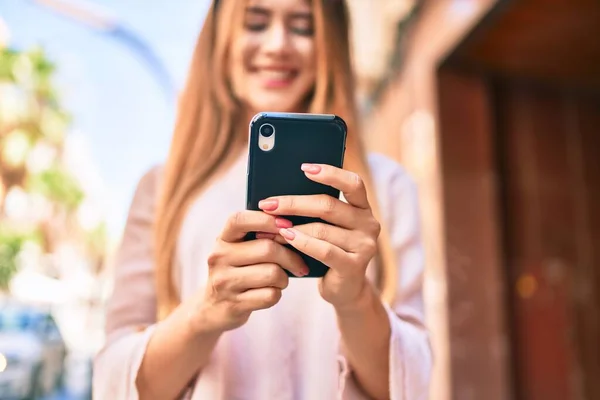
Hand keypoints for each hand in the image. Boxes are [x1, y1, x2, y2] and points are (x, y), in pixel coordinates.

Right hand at [192, 211, 308, 333]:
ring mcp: (225, 282)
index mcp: (222, 239)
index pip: (240, 220)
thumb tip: (294, 227)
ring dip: (285, 278)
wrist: (213, 307)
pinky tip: (271, 292)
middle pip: (267, 249)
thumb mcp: (237, 249)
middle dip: (291, 257)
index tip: (288, 225)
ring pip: (272, 273)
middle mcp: (219, 258)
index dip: (267, 219)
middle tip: (300, 264)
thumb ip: (258, 235)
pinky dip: (277, 293)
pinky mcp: (234, 304)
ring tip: (281, 279)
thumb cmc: (236, 271)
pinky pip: (270, 295)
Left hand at [258, 163, 380, 309]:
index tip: (304, 168)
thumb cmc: (328, 251)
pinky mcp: (354, 266)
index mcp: (363, 208)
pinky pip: (323, 250)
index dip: (330, 173)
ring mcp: (364, 246)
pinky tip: (285, 238)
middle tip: (268, 204)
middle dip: (294, 203)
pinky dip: (301, 243)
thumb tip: (279, 192)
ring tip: (269, 227)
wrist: (343, 289)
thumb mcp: (325, 227)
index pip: (353, 183)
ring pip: (322, 229)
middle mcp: (369, 224)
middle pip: (328, 205)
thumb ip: (315, 210)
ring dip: (291, 227)